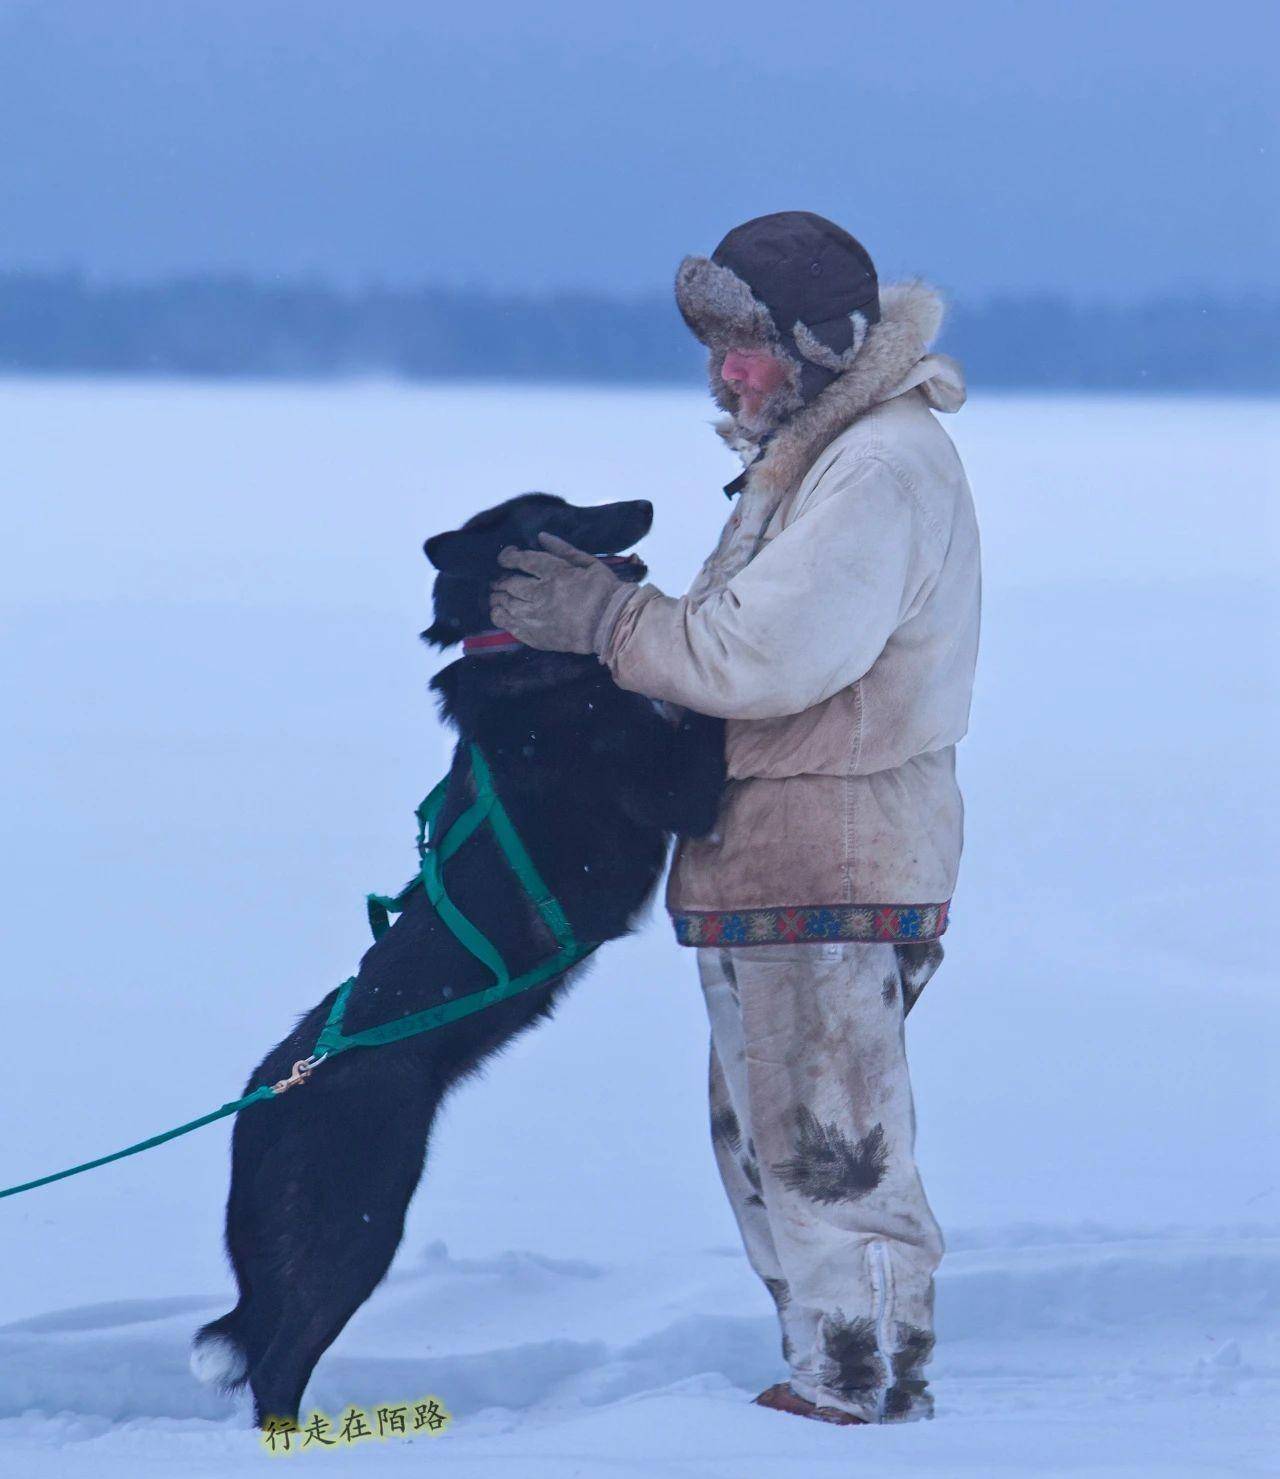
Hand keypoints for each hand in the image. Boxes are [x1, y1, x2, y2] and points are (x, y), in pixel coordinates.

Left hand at [490, 533, 630, 653]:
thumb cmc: (605, 591)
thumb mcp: (589, 563)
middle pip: (509, 584)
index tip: (506, 558)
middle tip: (499, 580)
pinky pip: (510, 626)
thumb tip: (542, 536)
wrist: (613, 625)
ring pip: (505, 605)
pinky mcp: (537, 636)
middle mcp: (542, 594)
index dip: (508, 557)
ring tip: (498, 596)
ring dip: (498, 599)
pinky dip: (502, 618)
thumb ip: (563, 549)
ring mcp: (537, 617)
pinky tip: (502, 614)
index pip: (521, 560)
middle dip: (500, 580)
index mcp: (555, 573)